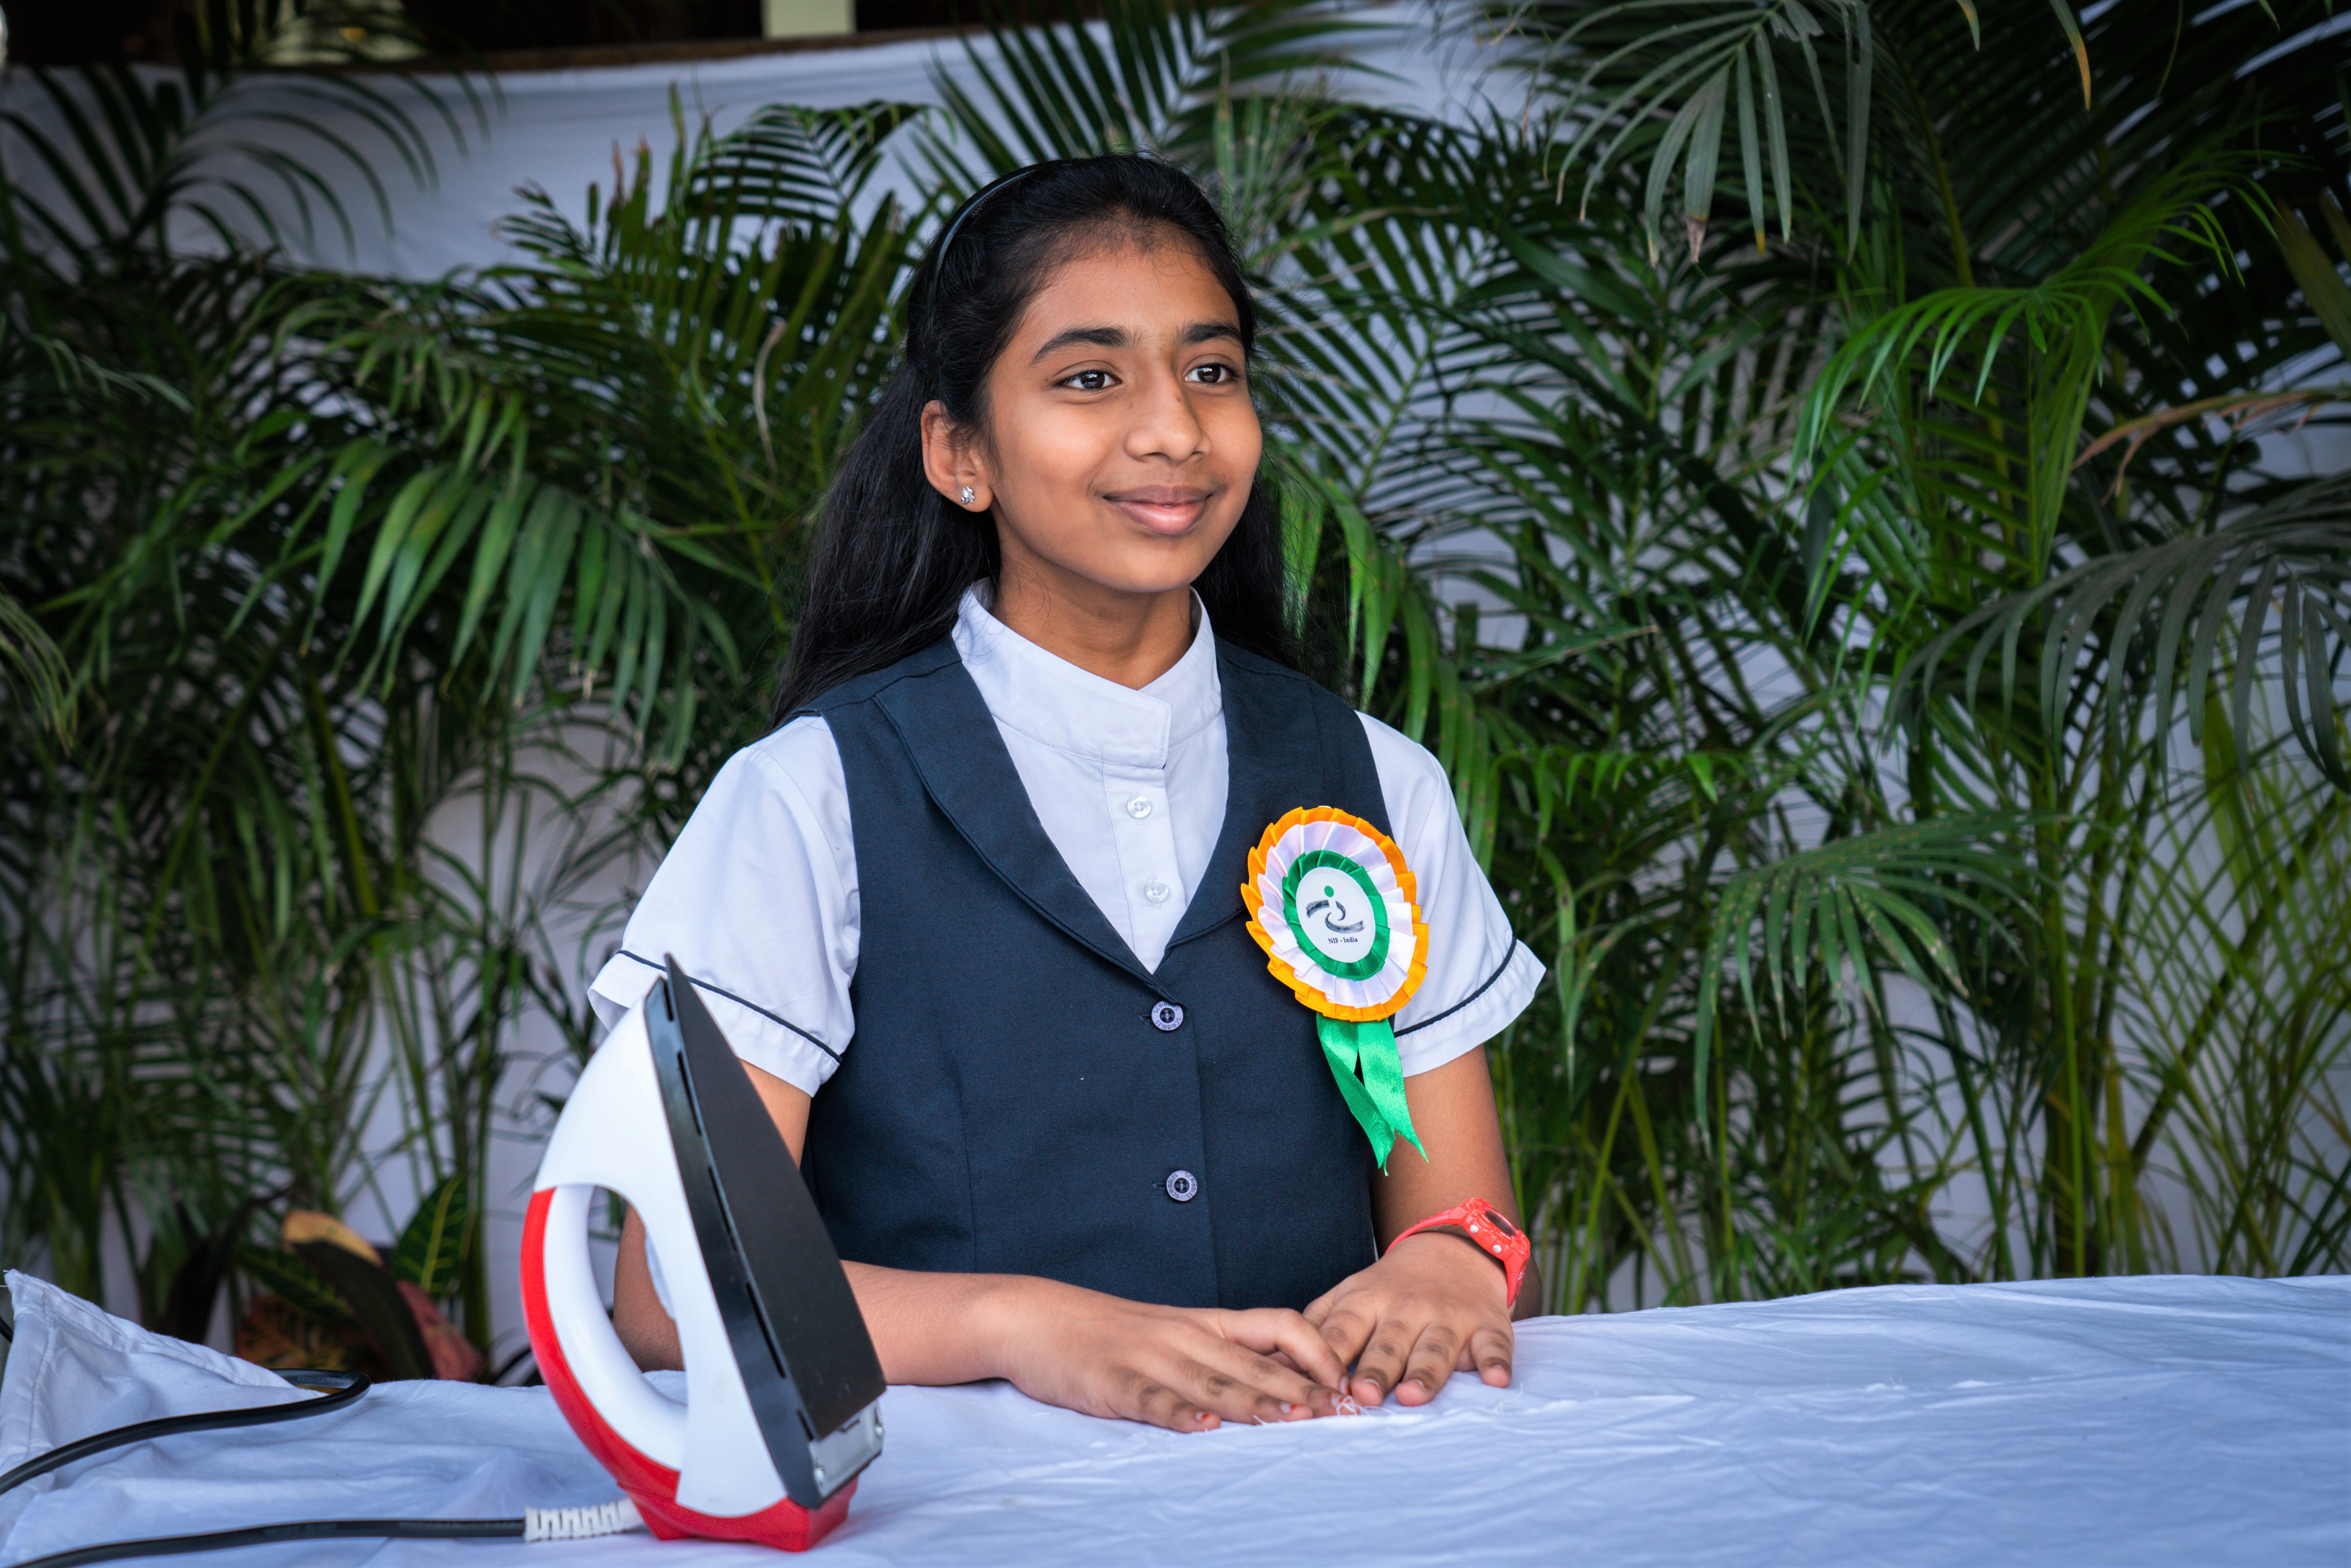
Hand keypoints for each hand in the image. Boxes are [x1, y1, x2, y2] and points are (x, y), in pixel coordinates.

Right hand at [987, 1277, 1351, 1431]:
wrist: (1035, 1317)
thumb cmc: (1110, 1332)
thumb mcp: (1174, 1332)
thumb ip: (1223, 1351)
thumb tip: (1282, 1376)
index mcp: (1204, 1322)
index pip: (1276, 1324)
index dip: (1315, 1350)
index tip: (1345, 1381)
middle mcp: (1184, 1336)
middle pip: (1254, 1363)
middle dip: (1302, 1390)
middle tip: (1344, 1414)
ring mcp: (1148, 1358)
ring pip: (1211, 1381)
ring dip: (1255, 1402)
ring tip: (1293, 1420)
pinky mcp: (1112, 1382)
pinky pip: (1151, 1400)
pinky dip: (1178, 1414)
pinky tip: (1202, 1427)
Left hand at [1304, 1231, 1512, 1407]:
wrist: (1452, 1252)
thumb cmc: (1387, 1291)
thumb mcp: (1347, 1297)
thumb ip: (1315, 1328)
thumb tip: (1271, 1361)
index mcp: (1365, 1300)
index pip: (1343, 1331)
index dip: (1331, 1357)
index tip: (1320, 1385)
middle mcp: (1406, 1307)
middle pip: (1389, 1342)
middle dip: (1377, 1369)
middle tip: (1365, 1397)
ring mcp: (1448, 1315)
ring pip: (1436, 1346)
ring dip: (1427, 1371)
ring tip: (1415, 1396)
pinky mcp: (1487, 1325)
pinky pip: (1493, 1345)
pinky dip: (1495, 1362)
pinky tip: (1494, 1380)